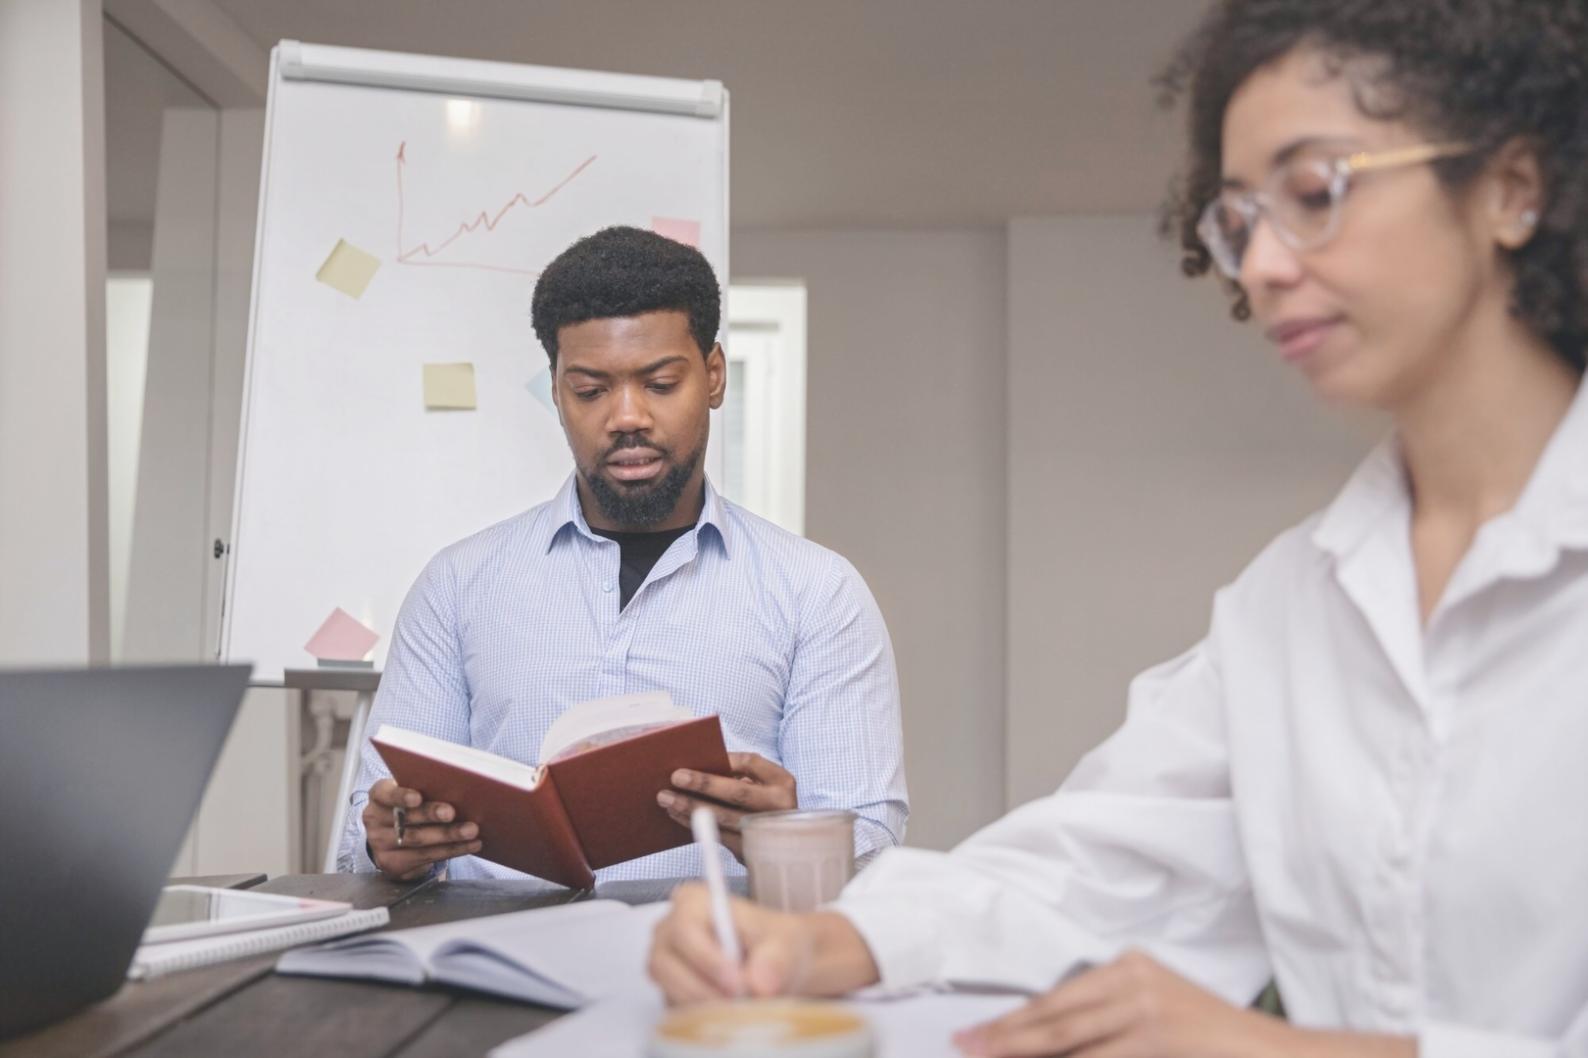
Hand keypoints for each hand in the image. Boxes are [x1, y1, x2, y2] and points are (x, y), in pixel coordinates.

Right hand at [362, 778, 481, 880]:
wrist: (393, 840)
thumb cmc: (410, 807)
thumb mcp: (410, 794)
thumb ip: (425, 788)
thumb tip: (460, 787)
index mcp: (379, 796)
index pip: (385, 794)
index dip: (401, 796)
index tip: (418, 798)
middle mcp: (375, 820)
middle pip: (405, 819)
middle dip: (431, 815)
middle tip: (452, 813)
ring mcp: (380, 844)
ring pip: (418, 840)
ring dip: (448, 836)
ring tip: (471, 830)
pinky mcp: (392, 864)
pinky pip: (426, 857)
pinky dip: (452, 850)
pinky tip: (471, 845)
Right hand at [647, 882, 877, 1003]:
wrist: (788, 964)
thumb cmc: (786, 945)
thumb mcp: (790, 946)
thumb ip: (776, 960)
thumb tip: (760, 982)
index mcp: (694, 899)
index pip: (684, 929)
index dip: (707, 959)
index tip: (739, 983)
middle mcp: (671, 927)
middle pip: (665, 962)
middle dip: (704, 989)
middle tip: (744, 1005)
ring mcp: (668, 960)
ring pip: (668, 989)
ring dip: (704, 1006)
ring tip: (745, 1008)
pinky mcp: (672, 988)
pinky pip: (675, 1009)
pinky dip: (701, 1017)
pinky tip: (730, 1016)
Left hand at [656, 752, 797, 860]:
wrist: (783, 846)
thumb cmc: (762, 804)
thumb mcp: (763, 785)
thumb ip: (740, 775)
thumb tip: (698, 767)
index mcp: (782, 782)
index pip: (751, 763)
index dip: (724, 759)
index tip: (699, 756)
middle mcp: (779, 806)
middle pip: (737, 792)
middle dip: (704, 784)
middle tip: (675, 777)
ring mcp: (765, 830)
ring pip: (723, 817)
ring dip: (690, 807)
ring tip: (667, 798)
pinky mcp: (750, 850)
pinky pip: (716, 835)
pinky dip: (693, 824)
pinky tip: (677, 814)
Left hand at [952, 951, 1282, 1057]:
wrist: (1275, 1053)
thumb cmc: (1212, 1044)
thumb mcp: (1153, 1018)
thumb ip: (1105, 1026)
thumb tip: (1046, 1043)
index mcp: (1128, 967)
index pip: (1057, 999)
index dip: (1012, 1020)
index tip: (976, 1034)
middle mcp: (1132, 979)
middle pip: (1053, 1017)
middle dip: (1004, 1037)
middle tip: (965, 1045)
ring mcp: (1144, 1007)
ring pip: (1067, 1041)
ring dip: (1024, 1054)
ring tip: (989, 1057)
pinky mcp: (1155, 1034)